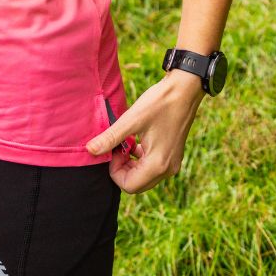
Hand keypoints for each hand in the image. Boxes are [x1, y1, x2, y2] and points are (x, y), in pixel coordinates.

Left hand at [85, 70, 206, 193]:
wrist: (185, 90)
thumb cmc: (159, 103)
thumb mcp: (131, 120)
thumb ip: (110, 138)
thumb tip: (90, 150)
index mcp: (158, 165)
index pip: (129, 186)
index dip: (114, 170)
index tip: (113, 149)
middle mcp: (168, 170)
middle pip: (136, 184)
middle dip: (121, 168)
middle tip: (117, 146)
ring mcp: (171, 164)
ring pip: (143, 176)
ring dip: (130, 163)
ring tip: (125, 141)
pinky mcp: (172, 155)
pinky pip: (151, 166)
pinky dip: (139, 158)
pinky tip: (134, 140)